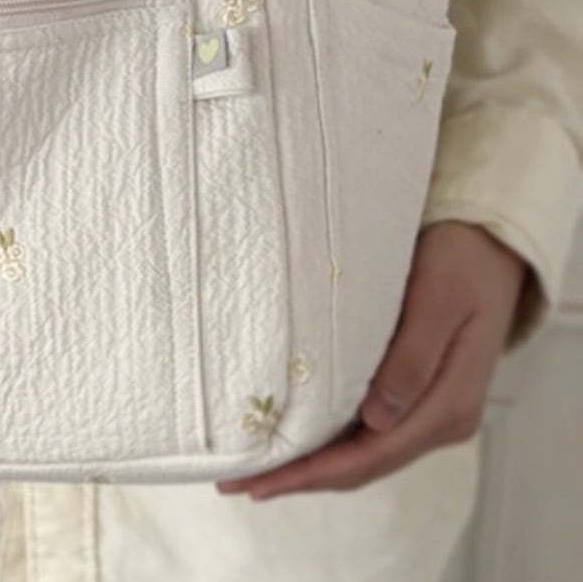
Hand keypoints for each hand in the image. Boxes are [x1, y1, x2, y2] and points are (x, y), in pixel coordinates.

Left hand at [216, 221, 527, 499]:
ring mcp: (430, 409)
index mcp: (449, 404)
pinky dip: (331, 442)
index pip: (372, 455)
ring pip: (365, 452)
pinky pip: (369, 431)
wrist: (489, 244)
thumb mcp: (438, 299)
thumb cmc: (461, 261)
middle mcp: (441, 418)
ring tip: (256, 468)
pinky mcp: (418, 393)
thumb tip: (376, 419)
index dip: (314, 472)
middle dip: (302, 477)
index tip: (262, 480)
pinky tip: (296, 439)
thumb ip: (411, 358)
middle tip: (238, 482)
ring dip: (313, 464)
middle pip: (364, 463)